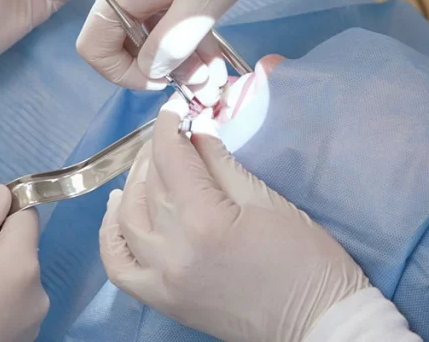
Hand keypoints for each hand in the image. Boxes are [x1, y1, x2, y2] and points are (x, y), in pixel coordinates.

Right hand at [75, 0, 325, 99]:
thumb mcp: (201, 6)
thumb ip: (171, 47)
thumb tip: (150, 73)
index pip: (94, 46)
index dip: (123, 74)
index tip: (162, 83)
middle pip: (124, 36)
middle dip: (160, 64)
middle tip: (203, 82)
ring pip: (148, 22)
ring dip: (177, 49)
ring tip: (214, 70)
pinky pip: (161, 3)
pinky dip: (182, 25)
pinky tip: (211, 45)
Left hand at [99, 96, 368, 341]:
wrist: (317, 323)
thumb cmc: (307, 260)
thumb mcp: (269, 202)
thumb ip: (223, 164)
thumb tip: (198, 130)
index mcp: (205, 220)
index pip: (172, 159)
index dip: (170, 126)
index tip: (174, 107)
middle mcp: (173, 250)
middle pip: (150, 185)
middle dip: (157, 150)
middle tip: (173, 132)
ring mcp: (162, 279)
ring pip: (127, 219)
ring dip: (134, 184)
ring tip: (150, 165)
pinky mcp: (162, 300)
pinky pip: (119, 265)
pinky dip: (111, 234)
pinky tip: (119, 209)